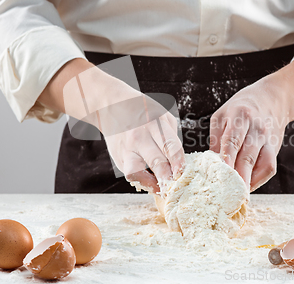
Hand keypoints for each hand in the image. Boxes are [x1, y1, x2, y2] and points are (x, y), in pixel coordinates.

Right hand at [39, 58, 184, 193]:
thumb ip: (171, 136)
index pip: (169, 146)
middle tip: (177, 187)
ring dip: (151, 184)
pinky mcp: (119, 158)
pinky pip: (131, 174)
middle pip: (156, 162)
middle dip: (168, 178)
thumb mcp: (162, 115)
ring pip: (136, 172)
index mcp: (154, 123)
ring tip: (163, 188)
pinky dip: (142, 181)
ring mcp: (126, 148)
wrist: (110, 106)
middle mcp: (139, 136)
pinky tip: (152, 182)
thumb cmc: (142, 111)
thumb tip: (178, 162)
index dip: (178, 162)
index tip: (183, 173)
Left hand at [209, 56, 293, 191]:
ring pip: (261, 164)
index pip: (233, 139)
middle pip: (247, 156)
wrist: (272, 98)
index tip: (221, 172)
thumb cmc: (241, 107)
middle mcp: (257, 128)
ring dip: (249, 181)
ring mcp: (268, 139)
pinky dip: (258, 179)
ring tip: (237, 196)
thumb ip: (216, 138)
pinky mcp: (275, 148)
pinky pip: (269, 168)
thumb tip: (209, 163)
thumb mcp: (222, 115)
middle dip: (238, 176)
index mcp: (240, 116)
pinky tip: (247, 186)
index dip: (227, 157)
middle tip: (226, 193)